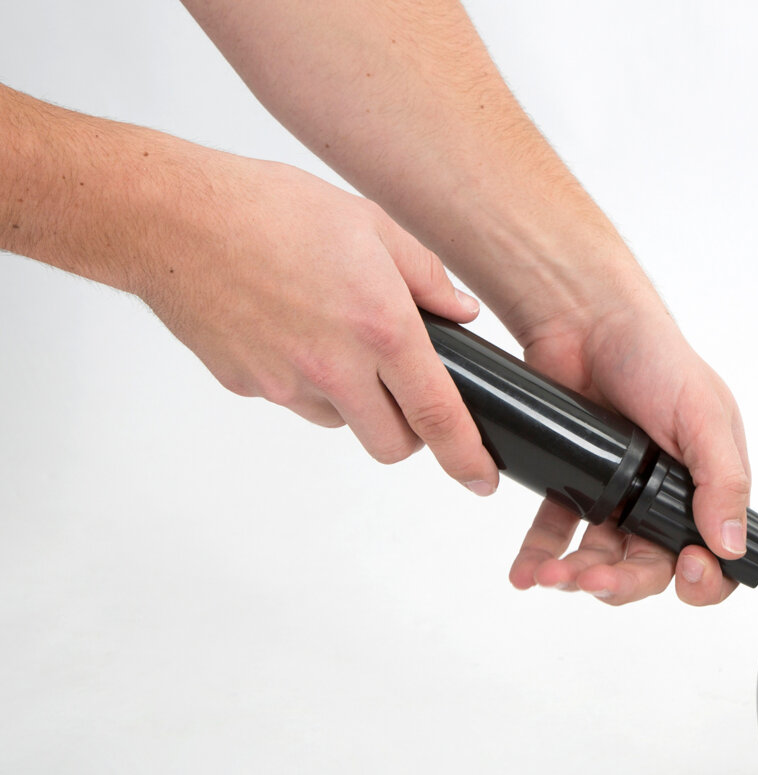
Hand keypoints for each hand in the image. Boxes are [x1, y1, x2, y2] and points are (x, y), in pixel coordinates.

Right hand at [137, 152, 498, 491]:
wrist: (171, 219)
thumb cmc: (268, 209)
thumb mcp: (369, 224)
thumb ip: (426, 276)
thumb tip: (462, 313)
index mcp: (380, 326)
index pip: (437, 414)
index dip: (465, 456)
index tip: (481, 478)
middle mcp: (336, 366)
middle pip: (391, 444)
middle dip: (409, 433)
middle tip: (405, 392)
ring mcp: (288, 384)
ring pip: (343, 422)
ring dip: (355, 401)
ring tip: (334, 336)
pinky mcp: (251, 387)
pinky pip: (296, 401)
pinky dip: (307, 382)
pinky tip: (292, 330)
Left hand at [506, 300, 750, 606]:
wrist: (584, 318)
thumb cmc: (655, 354)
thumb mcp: (704, 413)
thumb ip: (722, 480)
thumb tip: (730, 543)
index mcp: (708, 484)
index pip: (716, 556)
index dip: (703, 578)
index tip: (685, 570)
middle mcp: (665, 495)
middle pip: (652, 567)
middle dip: (625, 582)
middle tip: (599, 580)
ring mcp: (619, 493)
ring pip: (604, 557)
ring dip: (580, 575)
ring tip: (555, 573)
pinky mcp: (576, 482)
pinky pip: (559, 531)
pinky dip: (543, 555)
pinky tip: (529, 569)